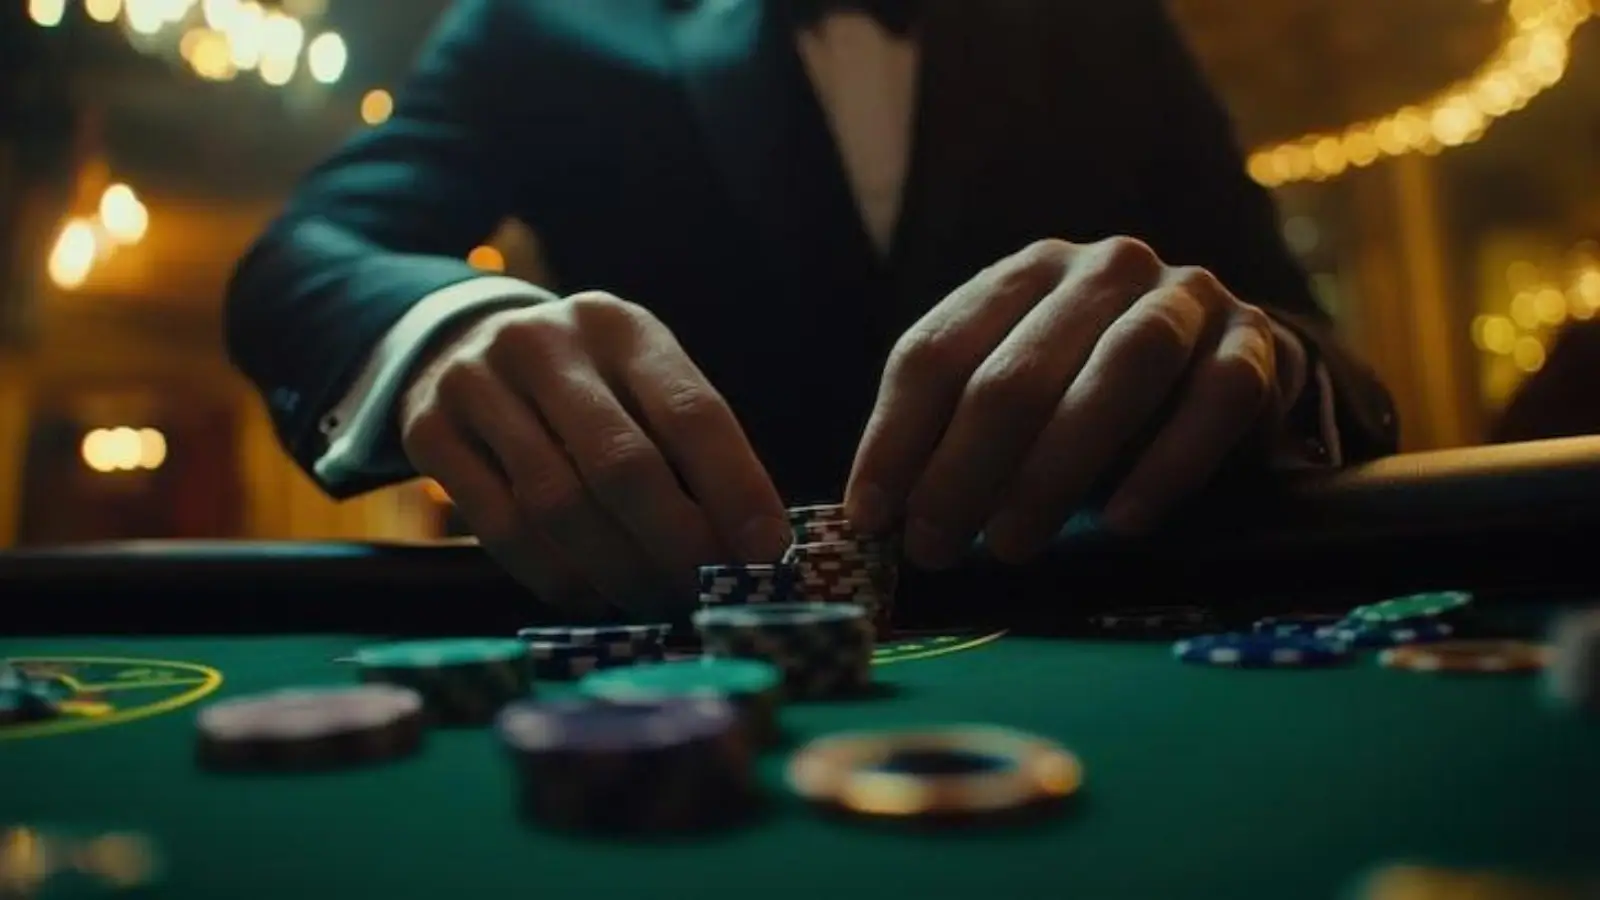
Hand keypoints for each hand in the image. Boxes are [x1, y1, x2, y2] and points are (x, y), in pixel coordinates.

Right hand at [400, 291, 791, 617]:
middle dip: (676, 546)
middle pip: (623, 466)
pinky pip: (501, 528)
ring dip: (618, 572)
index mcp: (622, 326)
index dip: (737, 492)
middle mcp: (547, 342)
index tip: (767, 556)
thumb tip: (756, 548)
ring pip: (559, 505)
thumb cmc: (582, 385)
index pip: (693, 413)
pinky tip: (592, 598)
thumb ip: (688, 448)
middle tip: (706, 596)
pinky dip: (556, 577)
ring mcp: (478, 382)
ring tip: (656, 603)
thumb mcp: (638, 381)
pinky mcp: (428, 429)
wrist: (457, 343)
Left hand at [846, 238, 1306, 568]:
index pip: (935, 351)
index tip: (871, 518)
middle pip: (1016, 372)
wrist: (1226, 364)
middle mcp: (1103, 270)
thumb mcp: (1016, 397)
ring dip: (1053, 472)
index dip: (895, 438)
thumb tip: (874, 521)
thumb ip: (951, 439)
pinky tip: (1122, 522)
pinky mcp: (1254, 342)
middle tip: (936, 548)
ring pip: (1116, 375)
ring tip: (1011, 546)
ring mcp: (1185, 299)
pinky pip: (1216, 400)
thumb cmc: (1093, 396)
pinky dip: (1166, 465)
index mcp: (1023, 274)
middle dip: (963, 472)